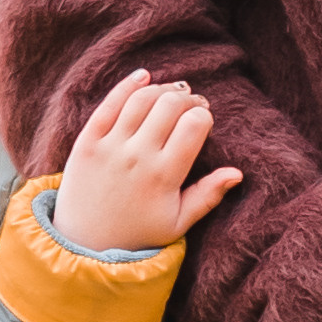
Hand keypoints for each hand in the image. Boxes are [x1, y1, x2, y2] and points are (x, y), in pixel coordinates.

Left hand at [53, 71, 242, 253]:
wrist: (84, 244)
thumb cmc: (137, 234)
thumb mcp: (178, 223)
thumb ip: (207, 196)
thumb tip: (237, 172)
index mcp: (164, 176)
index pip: (194, 125)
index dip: (203, 116)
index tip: (203, 120)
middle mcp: (137, 157)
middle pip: (170, 105)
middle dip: (188, 98)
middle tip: (192, 104)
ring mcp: (110, 147)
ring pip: (142, 99)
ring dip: (162, 90)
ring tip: (171, 95)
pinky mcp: (87, 142)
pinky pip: (108, 104)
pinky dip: (127, 85)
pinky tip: (143, 77)